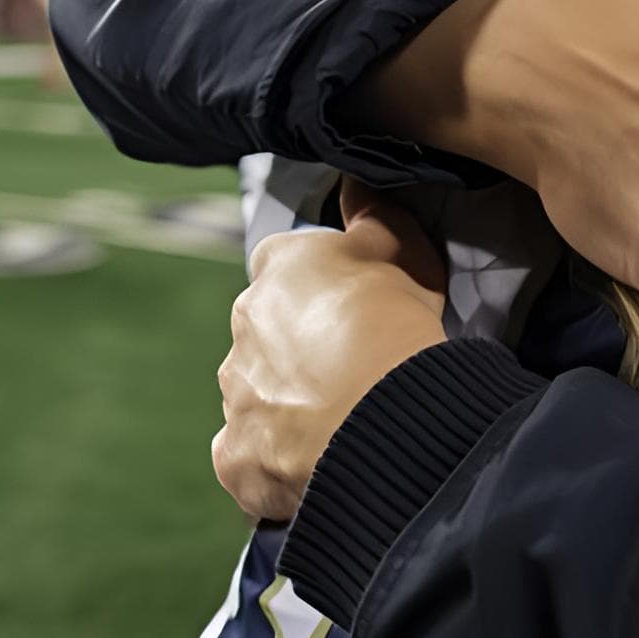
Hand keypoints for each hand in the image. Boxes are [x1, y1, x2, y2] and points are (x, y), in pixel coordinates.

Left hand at [213, 181, 446, 521]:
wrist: (381, 414)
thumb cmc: (396, 322)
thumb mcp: (404, 248)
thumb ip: (374, 214)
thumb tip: (356, 180)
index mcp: (278, 267)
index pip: (287, 264)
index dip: (324, 287)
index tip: (357, 308)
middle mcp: (243, 323)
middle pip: (269, 329)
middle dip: (300, 345)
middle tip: (354, 364)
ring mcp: (235, 393)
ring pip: (258, 391)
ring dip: (288, 399)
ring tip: (344, 416)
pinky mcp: (234, 454)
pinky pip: (250, 452)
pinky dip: (275, 455)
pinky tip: (316, 457)